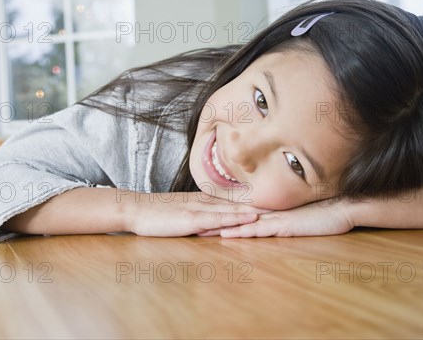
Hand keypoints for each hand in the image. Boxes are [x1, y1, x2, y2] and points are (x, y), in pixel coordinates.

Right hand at [127, 192, 270, 236]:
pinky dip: (235, 219)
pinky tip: (249, 219)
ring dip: (256, 210)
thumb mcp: (180, 212)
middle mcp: (205, 201)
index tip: (275, 201)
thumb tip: (213, 223)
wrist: (135, 209)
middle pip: (239, 202)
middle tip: (287, 204)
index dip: (255, 201)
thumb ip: (198, 215)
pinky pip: (218, 218)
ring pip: (233, 209)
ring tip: (278, 211)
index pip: (234, 200)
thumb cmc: (155, 213)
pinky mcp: (192, 219)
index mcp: (203, 200)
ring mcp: (199, 208)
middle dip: (262, 205)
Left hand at [203, 198, 354, 237]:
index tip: (198, 215)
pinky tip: (226, 234)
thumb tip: (264, 221)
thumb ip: (278, 218)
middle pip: (233, 215)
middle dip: (210, 219)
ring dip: (219, 226)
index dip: (216, 213)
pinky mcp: (282, 226)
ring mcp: (273, 218)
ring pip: (240, 222)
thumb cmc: (320, 213)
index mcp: (267, 209)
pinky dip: (240, 232)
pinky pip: (258, 230)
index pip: (237, 211)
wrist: (341, 209)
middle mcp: (266, 212)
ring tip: (198, 230)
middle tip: (189, 222)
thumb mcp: (294, 217)